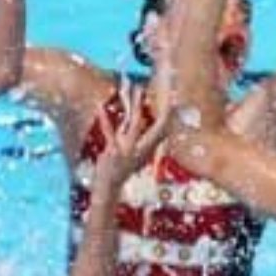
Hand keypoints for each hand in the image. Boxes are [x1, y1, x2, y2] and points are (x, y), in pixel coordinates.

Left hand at [90, 80, 170, 194]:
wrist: (109, 187)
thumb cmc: (121, 169)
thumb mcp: (134, 153)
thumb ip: (137, 136)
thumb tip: (140, 119)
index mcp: (149, 148)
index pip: (164, 128)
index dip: (170, 113)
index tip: (175, 97)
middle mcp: (142, 148)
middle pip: (157, 125)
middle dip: (163, 107)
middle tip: (166, 91)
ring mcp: (128, 149)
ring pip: (136, 123)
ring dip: (136, 104)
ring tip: (137, 88)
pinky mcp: (114, 150)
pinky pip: (110, 132)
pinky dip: (104, 118)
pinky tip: (100, 107)